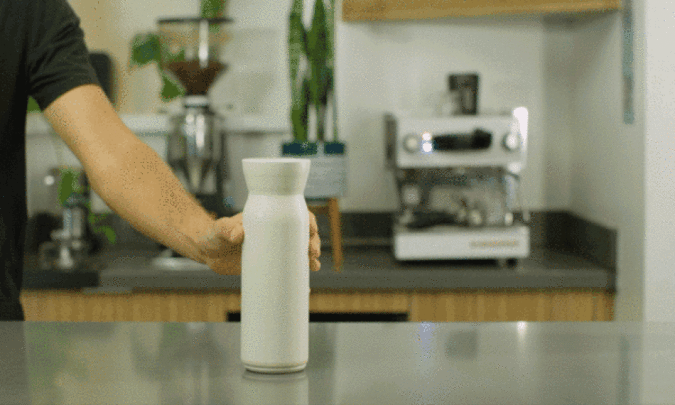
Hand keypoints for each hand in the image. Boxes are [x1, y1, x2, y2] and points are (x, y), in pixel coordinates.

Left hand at [198, 212, 321, 275]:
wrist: (208, 251)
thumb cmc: (213, 235)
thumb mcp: (219, 230)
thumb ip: (226, 229)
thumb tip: (237, 234)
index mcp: (267, 219)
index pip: (292, 215)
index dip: (306, 221)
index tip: (311, 230)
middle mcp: (274, 233)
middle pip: (300, 233)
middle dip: (311, 241)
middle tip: (312, 253)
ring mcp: (273, 249)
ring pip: (297, 251)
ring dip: (309, 258)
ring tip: (314, 267)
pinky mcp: (269, 265)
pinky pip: (287, 269)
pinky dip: (297, 276)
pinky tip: (305, 287)